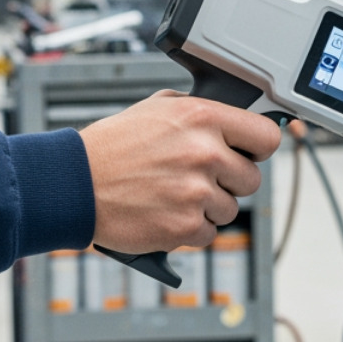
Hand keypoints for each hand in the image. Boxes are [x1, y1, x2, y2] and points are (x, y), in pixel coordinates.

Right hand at [80, 91, 281, 253]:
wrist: (75, 183)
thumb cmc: (112, 146)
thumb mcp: (157, 109)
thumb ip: (199, 113)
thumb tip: (233, 121)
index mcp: (202, 117)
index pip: (267, 137)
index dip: (258, 148)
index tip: (249, 153)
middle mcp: (205, 153)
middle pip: (252, 179)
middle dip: (229, 182)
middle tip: (199, 178)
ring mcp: (196, 192)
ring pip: (230, 209)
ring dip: (207, 207)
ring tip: (173, 195)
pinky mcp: (184, 226)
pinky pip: (208, 233)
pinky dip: (189, 229)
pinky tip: (165, 212)